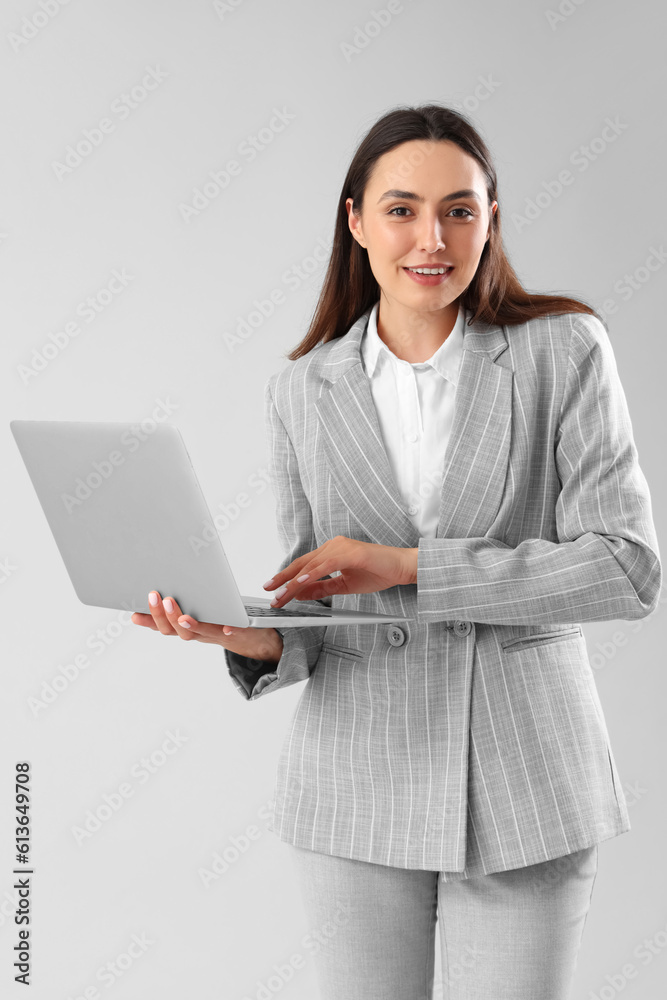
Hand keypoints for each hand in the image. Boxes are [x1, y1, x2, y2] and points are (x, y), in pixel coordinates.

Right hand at [131, 591, 283, 663]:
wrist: (252, 635)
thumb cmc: (220, 616)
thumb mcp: (198, 607)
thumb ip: (181, 601)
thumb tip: (161, 581)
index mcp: (186, 626)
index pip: (163, 626)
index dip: (148, 621)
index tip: (134, 614)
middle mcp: (199, 632)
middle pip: (176, 630)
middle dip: (164, 616)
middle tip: (156, 597)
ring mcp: (217, 633)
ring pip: (198, 632)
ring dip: (189, 624)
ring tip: (182, 614)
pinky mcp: (237, 630)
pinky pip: (232, 632)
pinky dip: (228, 630)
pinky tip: (227, 627)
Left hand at [263, 537, 418, 608]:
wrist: (402, 567)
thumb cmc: (378, 572)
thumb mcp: (344, 585)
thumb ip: (322, 588)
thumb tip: (301, 593)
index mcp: (332, 552)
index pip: (304, 566)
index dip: (287, 577)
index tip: (274, 590)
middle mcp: (334, 546)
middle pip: (302, 563)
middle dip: (284, 578)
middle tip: (269, 590)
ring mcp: (341, 547)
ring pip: (311, 565)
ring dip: (294, 581)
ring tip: (282, 594)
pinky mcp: (350, 552)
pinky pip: (326, 564)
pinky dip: (312, 574)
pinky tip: (300, 583)